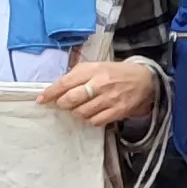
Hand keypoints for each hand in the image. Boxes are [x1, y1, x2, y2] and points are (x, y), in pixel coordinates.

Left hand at [37, 60, 158, 128]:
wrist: (144, 80)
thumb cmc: (115, 73)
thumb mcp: (96, 66)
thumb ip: (77, 75)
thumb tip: (56, 88)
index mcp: (93, 70)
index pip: (65, 82)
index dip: (51, 93)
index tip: (41, 100)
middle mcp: (100, 84)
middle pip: (71, 99)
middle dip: (63, 104)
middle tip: (64, 104)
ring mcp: (109, 99)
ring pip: (81, 112)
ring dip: (76, 112)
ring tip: (80, 108)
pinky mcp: (118, 111)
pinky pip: (95, 121)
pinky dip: (90, 119)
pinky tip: (92, 114)